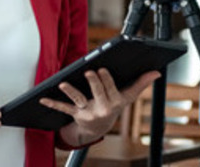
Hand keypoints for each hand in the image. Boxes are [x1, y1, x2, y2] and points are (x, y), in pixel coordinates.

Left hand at [39, 68, 158, 144]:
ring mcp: (87, 111)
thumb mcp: (128, 97)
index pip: (111, 90)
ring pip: (79, 100)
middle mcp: (101, 108)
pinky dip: (53, 103)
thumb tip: (156, 72)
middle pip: (97, 93)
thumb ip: (141, 83)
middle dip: (94, 83)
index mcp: (115, 102)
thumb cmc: (114, 106)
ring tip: (63, 84)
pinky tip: (43, 98)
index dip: (106, 80)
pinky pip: (64, 109)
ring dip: (71, 92)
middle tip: (90, 72)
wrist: (98, 128)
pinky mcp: (75, 114)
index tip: (103, 69)